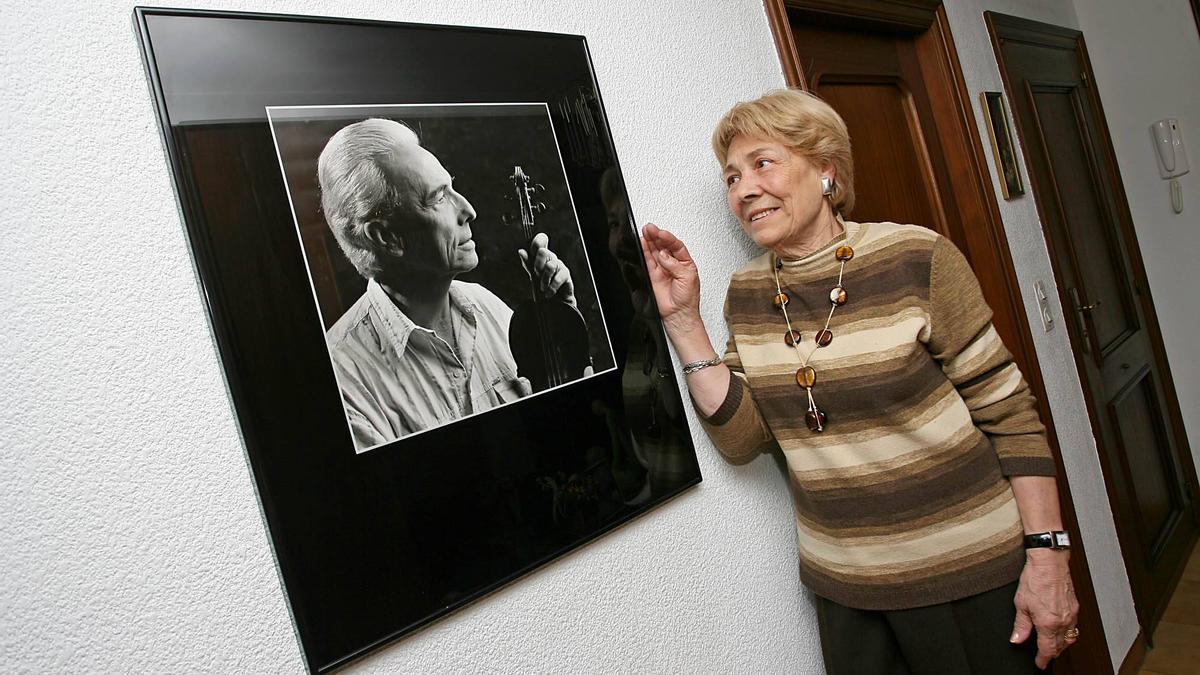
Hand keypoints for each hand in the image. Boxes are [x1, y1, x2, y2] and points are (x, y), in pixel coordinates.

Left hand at [519, 233, 575, 307]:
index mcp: (542, 256)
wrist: (554, 304)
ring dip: (544, 280)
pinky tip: (548, 293)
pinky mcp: (566, 275)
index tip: (533, 251)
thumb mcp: (533, 275)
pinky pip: (558, 277)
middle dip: (537, 266)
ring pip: (550, 265)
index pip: (541, 241)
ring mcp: (560, 266)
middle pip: (543, 251)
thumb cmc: (544, 288)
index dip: (537, 242)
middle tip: (536, 276)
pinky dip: (551, 287)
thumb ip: (528, 263)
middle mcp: (551, 258)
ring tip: (542, 288)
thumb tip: (521, 251)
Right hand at [639, 223, 701, 335]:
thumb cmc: (688, 300)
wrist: (679, 314)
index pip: (676, 245)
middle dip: (657, 236)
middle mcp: (673, 264)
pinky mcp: (653, 275)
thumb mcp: (688, 277)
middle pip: (664, 245)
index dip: (668, 238)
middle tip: (650, 228)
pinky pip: (648, 260)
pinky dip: (645, 251)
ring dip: (650, 240)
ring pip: (655, 251)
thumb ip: (675, 264)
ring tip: (645, 231)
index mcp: (685, 262)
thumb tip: (663, 255)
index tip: (662, 233)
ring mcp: (662, 269)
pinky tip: (643, 242)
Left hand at [1012, 550, 1079, 669]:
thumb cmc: (1035, 578)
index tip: (1040, 664)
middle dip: (1052, 652)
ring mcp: (1071, 614)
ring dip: (1061, 644)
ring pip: (1070, 638)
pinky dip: (1067, 632)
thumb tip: (1017, 639)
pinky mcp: (1075, 607)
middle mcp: (1063, 621)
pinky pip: (1073, 627)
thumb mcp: (1021, 603)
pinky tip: (1059, 628)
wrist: (1050, 562)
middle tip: (1043, 654)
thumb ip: (1021, 625)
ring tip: (1051, 643)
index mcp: (1048, 623)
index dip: (1043, 659)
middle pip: (1061, 646)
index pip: (1048, 650)